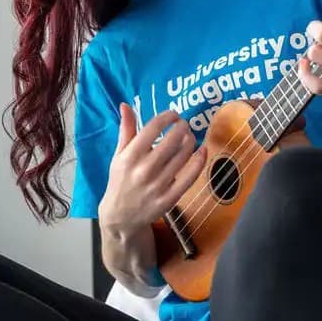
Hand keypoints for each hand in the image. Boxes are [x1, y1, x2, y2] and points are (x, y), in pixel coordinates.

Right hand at [98, 105, 206, 236]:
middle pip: (172, 140)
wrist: (121, 217)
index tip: (173, 114)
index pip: (153, 128)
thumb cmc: (120, 181)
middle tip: (184, 124)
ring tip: (190, 136)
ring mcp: (158, 185)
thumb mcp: (118, 155)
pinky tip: (202, 151)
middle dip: (182, 127)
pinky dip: (199, 161)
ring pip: (183, 156)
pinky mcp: (169, 198)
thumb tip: (126, 105)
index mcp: (130, 156)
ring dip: (191, 141)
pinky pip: (190, 177)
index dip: (167, 117)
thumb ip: (125, 130)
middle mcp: (144, 170)